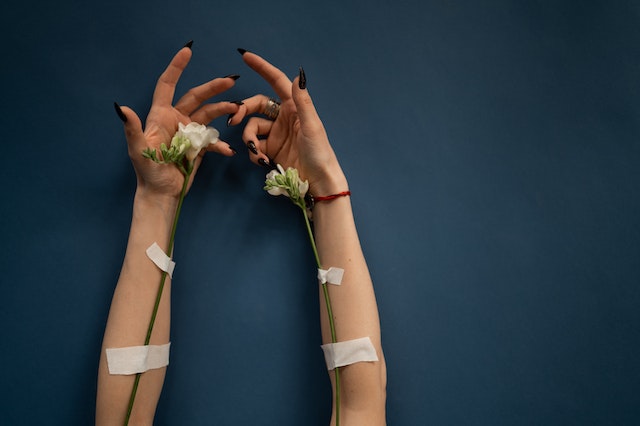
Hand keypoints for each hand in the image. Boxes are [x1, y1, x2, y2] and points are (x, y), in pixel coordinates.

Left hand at [115, 45, 239, 199]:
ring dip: (222, 110)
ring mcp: (188, 133)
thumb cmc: (147, 172)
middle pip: (196, 97)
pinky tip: (227, 150)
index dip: (176, 67)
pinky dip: (221, 144)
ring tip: (236, 109)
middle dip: (213, 87)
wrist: (161, 194)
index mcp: (160, 116)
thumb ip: (132, 128)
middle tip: (231, 80)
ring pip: (208, 115)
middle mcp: (175, 120)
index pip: (167, 85)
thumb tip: (121, 107)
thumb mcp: (138, 150)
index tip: (187, 50)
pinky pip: (213, 140)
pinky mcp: (198, 147)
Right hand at [230, 50, 347, 195]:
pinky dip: (254, 153)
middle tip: (234, 119)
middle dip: (243, 110)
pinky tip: (262, 162)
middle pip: (256, 105)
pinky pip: (254, 146)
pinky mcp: (271, 150)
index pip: (276, 81)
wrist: (318, 182)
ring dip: (249, 138)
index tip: (245, 55)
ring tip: (256, 152)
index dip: (262, 68)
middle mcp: (283, 118)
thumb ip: (303, 102)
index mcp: (294, 107)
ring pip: (252, 128)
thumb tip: (297, 76)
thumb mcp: (312, 126)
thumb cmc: (320, 152)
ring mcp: (276, 134)